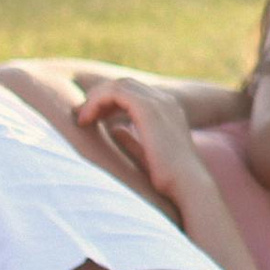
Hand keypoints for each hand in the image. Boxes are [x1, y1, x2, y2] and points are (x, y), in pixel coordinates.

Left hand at [77, 76, 200, 216]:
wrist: (188, 185)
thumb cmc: (169, 179)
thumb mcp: (146, 155)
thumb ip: (132, 140)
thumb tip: (115, 131)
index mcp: (167, 111)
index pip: (132, 92)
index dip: (108, 102)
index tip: (91, 119)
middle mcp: (165, 101)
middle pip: (125, 84)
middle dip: (99, 97)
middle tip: (82, 116)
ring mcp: (159, 103)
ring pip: (119, 85)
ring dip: (95, 98)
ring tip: (82, 118)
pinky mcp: (148, 109)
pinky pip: (117, 92)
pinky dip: (97, 101)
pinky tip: (86, 119)